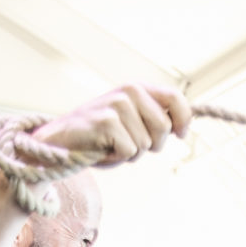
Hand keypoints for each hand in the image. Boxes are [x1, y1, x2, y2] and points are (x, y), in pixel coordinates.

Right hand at [34, 84, 192, 168]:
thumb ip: (155, 119)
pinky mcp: (106, 121)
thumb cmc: (101, 136)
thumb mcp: (133, 123)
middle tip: (129, 144)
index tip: (180, 135)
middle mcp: (130, 91)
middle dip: (152, 145)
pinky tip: (102, 149)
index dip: (184, 120)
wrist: (62, 140)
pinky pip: (129, 151)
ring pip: (146, 143)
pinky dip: (117, 157)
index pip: (175, 97)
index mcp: (139, 89)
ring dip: (131, 153)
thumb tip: (182, 126)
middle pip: (164, 127)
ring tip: (112, 145)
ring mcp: (118, 104)